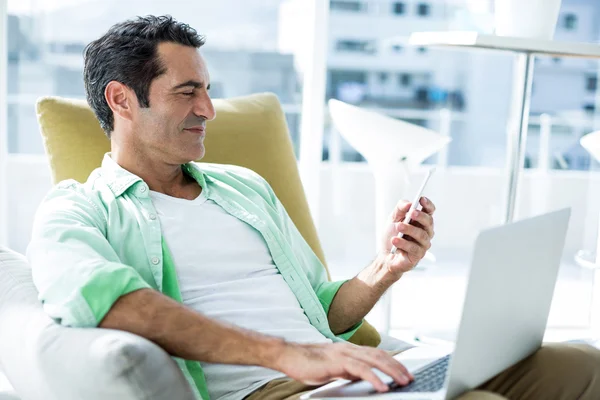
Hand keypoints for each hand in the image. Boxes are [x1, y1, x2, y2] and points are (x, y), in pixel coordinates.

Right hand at [274, 342, 412, 391]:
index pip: (377, 353)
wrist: (288, 355)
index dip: (393, 362)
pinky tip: (382, 387)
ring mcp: (344, 353)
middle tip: (411, 378)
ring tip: (403, 382)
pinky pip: (360, 369)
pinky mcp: (337, 361)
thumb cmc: (307, 363)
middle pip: (380, 355)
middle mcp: (349, 348)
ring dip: (391, 372)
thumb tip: (361, 377)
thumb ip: (347, 370)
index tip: (405, 371)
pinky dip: (374, 378)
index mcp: (349, 349)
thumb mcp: (332, 367)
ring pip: (374, 360)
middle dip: (397, 367)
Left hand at [378, 197, 435, 279]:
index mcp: (421, 221)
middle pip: (429, 222)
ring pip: (422, 235)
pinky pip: (414, 248)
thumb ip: (400, 208)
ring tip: (398, 227)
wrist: (385, 254)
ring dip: (409, 229)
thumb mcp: (393, 218)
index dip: (428, 205)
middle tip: (411, 213)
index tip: (421, 199)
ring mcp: (423, 244)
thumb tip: (409, 204)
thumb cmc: (392, 235)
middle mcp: (425, 232)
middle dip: (420, 216)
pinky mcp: (418, 255)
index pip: (429, 211)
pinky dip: (403, 243)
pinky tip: (394, 240)